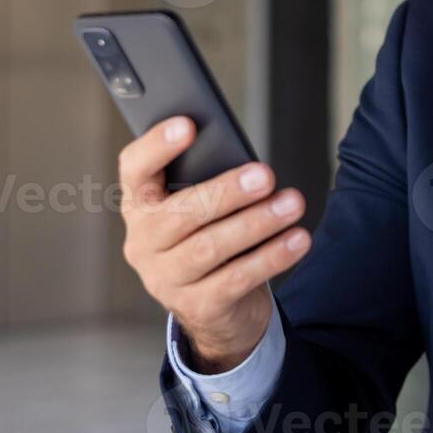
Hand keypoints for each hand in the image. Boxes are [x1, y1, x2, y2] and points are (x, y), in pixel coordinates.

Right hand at [117, 116, 309, 373]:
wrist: (216, 307)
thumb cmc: (210, 236)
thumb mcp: (203, 207)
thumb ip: (210, 181)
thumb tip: (251, 167)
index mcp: (141, 205)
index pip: (134, 169)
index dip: (156, 146)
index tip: (189, 125)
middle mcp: (143, 242)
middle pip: (180, 213)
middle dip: (226, 192)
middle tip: (265, 174)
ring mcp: (165, 278)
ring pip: (209, 248)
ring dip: (256, 223)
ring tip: (292, 204)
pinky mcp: (196, 307)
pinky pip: (236, 279)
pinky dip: (271, 257)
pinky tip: (297, 240)